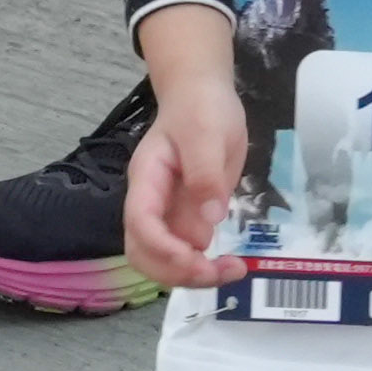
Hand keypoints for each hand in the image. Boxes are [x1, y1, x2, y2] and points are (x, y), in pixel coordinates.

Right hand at [122, 17, 250, 288]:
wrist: (203, 95)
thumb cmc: (202, 108)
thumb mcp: (207, 132)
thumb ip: (206, 174)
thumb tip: (210, 219)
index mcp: (147, 179)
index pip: (141, 223)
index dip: (162, 248)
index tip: (196, 259)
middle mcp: (150, 202)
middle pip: (144, 252)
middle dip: (176, 272)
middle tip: (219, 274)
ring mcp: (166, 212)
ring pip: (162, 259)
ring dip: (190, 275)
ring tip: (231, 272)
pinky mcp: (185, 216)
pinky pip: (185, 251)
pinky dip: (202, 266)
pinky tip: (230, 264)